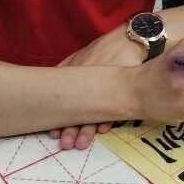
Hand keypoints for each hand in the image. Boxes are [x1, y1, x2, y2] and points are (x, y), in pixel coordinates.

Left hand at [51, 24, 143, 149]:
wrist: (130, 39)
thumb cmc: (105, 48)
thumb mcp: (81, 55)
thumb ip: (67, 67)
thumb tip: (53, 77)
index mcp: (76, 75)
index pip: (64, 100)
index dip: (58, 118)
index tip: (54, 133)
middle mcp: (88, 82)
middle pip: (77, 109)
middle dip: (70, 129)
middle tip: (66, 144)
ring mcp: (105, 85)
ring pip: (94, 112)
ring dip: (87, 130)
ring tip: (81, 144)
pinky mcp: (121, 87)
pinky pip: (114, 107)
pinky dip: (109, 119)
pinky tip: (103, 130)